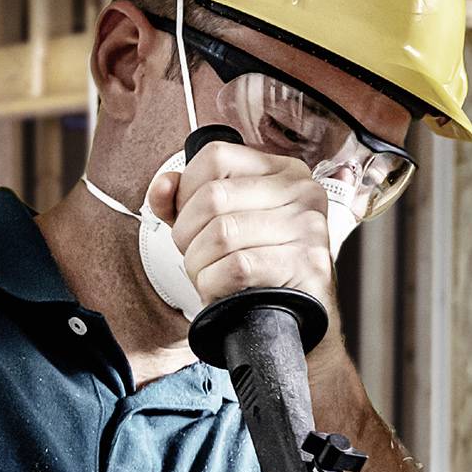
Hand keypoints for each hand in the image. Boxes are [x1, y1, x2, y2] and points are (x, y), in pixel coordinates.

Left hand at [150, 140, 340, 320]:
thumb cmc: (262, 266)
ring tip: (209, 275)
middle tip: (196, 255)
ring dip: (199, 264)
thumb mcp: (223, 222)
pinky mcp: (307, 264)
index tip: (189, 218)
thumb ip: (186, 200)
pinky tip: (222, 289)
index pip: (216, 157)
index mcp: (282, 170)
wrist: (302, 314)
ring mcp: (308, 227)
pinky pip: (238, 267)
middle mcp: (301, 191)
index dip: (186, 189)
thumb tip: (163, 186)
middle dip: (188, 234)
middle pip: (214, 196)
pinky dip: (215, 284)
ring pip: (221, 233)